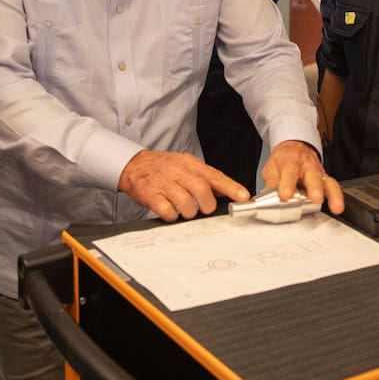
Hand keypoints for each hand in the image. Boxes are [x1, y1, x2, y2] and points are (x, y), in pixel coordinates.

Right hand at [118, 150, 247, 221]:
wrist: (134, 164)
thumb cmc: (164, 167)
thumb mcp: (186, 165)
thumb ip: (206, 178)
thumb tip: (228, 190)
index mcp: (191, 164)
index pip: (215, 176)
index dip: (231, 187)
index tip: (243, 197)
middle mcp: (179, 172)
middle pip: (202, 191)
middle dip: (206, 205)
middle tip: (202, 207)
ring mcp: (164, 184)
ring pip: (186, 203)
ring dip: (189, 212)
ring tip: (184, 209)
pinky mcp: (151, 195)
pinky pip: (167, 211)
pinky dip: (171, 215)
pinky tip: (170, 211)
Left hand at [263, 140, 344, 214]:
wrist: (294, 148)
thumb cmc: (283, 160)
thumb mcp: (272, 168)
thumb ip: (271, 184)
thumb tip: (270, 199)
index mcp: (291, 161)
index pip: (290, 172)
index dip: (288, 184)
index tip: (286, 195)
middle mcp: (307, 166)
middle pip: (313, 176)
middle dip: (315, 188)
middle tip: (316, 199)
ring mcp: (318, 173)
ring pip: (328, 182)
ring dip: (332, 194)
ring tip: (335, 206)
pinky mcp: (326, 180)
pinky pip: (333, 187)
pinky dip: (337, 197)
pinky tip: (338, 207)